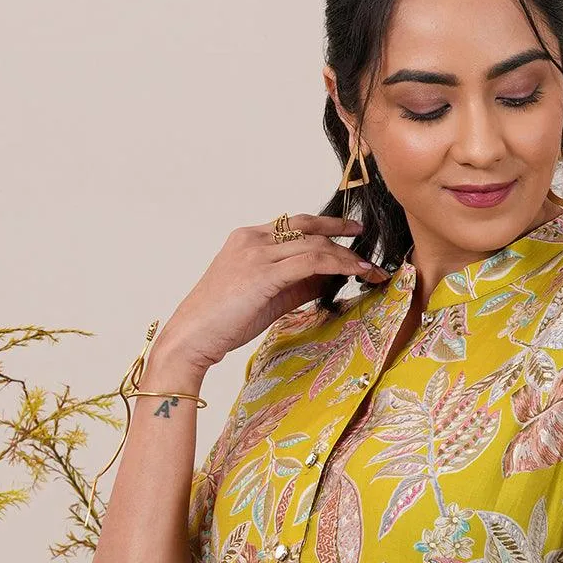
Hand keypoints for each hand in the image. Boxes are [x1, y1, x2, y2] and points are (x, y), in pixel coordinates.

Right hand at [150, 214, 389, 379]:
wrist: (191, 337)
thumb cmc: (223, 322)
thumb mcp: (265, 296)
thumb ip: (295, 283)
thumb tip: (328, 280)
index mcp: (248, 238)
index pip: (295, 225)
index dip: (327, 227)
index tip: (351, 232)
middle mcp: (252, 238)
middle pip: (308, 228)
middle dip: (343, 235)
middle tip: (368, 247)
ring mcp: (257, 252)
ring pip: (315, 244)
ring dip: (348, 256)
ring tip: (370, 270)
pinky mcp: (263, 273)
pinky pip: (311, 261)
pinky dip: (339, 264)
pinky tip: (356, 273)